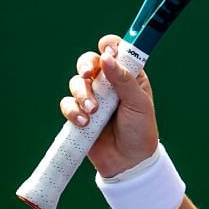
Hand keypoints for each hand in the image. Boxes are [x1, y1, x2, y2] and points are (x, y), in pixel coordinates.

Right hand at [60, 33, 158, 177]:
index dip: (109, 46)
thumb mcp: (139, 103)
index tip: (107, 50)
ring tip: (93, 111)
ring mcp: (92, 98)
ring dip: (82, 94)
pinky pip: (67, 104)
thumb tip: (108, 57)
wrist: (128, 162)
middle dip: (86, 65)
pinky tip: (83, 122)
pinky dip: (72, 111)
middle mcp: (108, 84)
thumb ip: (124, 80)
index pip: (115, 52)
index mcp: (128, 76)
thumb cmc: (140, 130)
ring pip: (76, 82)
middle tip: (89, 75)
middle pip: (89, 61)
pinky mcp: (79, 114)